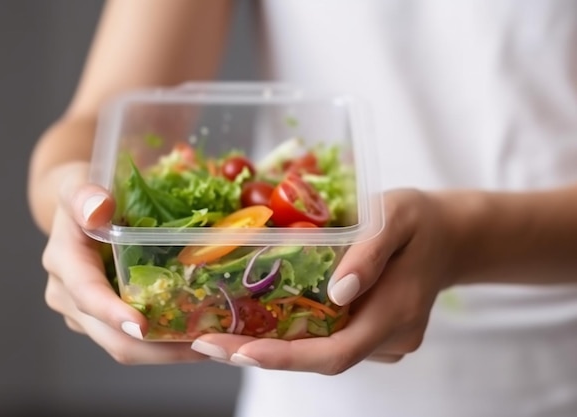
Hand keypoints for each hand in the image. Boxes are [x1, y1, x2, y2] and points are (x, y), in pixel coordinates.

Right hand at [41, 162, 204, 363]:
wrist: (77, 210)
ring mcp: (87, 314)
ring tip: (209, 343)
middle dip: (156, 349)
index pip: (87, 295)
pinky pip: (135, 340)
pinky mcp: (106, 321)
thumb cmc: (84, 196)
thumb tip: (98, 209)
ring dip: (166, 351)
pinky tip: (197, 335)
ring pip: (126, 346)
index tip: (143, 327)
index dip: (114, 314)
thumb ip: (84, 194)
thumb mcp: (79, 185)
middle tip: (202, 344)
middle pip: (112, 338)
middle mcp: (70, 298)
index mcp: (65, 265)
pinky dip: (165, 343)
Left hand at [190, 189, 455, 373]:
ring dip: (272, 345)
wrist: (450, 235)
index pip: (337, 351)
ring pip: (322, 351)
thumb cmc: (421, 220)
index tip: (240, 352)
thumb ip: (369, 251)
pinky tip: (259, 320)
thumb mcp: (396, 215)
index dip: (287, 357)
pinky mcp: (374, 335)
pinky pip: (330, 339)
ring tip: (221, 332)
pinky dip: (293, 334)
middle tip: (207, 343)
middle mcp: (390, 337)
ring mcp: (384, 341)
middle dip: (262, 354)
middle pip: (321, 359)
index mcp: (396, 311)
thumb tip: (338, 292)